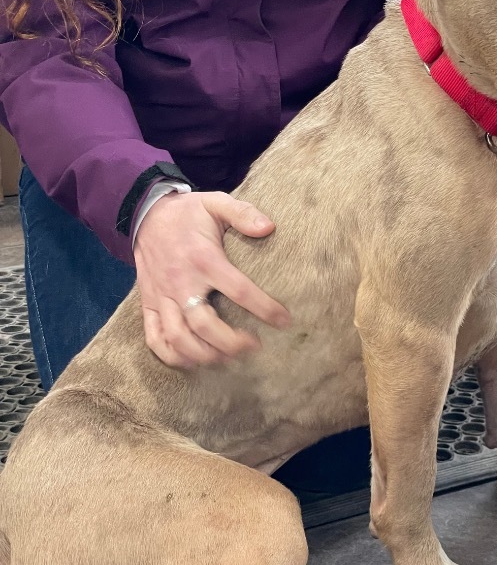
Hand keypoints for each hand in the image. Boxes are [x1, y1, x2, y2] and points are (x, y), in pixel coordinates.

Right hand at [134, 191, 289, 367]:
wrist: (144, 215)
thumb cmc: (187, 213)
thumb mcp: (216, 202)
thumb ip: (243, 212)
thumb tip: (269, 227)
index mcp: (204, 258)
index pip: (238, 289)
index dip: (264, 308)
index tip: (284, 321)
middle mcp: (181, 281)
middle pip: (204, 324)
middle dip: (231, 343)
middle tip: (253, 347)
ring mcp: (162, 296)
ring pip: (178, 337)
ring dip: (204, 354)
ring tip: (228, 358)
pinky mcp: (148, 304)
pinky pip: (154, 337)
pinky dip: (172, 356)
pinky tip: (194, 362)